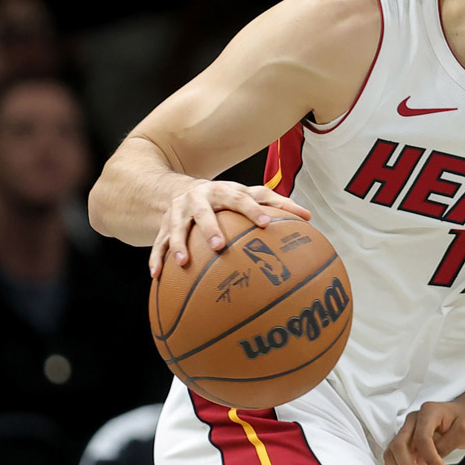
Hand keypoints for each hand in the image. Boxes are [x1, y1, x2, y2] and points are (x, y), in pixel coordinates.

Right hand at [151, 181, 310, 277]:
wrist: (183, 189)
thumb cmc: (228, 198)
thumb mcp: (249, 195)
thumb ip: (278, 204)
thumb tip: (309, 217)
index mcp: (223, 191)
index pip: (241, 198)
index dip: (253, 210)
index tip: (265, 225)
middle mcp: (198, 199)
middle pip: (203, 212)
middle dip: (210, 228)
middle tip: (219, 246)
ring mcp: (178, 213)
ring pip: (176, 228)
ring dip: (179, 245)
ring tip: (184, 263)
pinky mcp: (163, 227)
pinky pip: (157, 243)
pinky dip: (156, 258)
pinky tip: (157, 275)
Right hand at [383, 400, 464, 464]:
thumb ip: (445, 445)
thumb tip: (421, 462)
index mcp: (429, 412)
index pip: (422, 437)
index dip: (430, 457)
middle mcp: (413, 420)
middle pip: (399, 446)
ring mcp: (407, 430)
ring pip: (392, 454)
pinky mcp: (406, 442)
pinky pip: (395, 459)